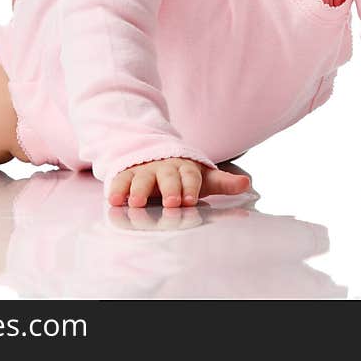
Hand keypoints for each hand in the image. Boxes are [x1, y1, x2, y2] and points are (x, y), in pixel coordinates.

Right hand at [108, 157, 251, 207]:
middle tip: (171, 203)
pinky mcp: (127, 174)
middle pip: (167, 176)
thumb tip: (246, 183)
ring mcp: (145, 170)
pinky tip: (114, 200)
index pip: (190, 176)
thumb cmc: (183, 177)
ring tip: (137, 203)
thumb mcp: (203, 179)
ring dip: (139, 190)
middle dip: (170, 189)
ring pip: (142, 178)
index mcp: (185, 168)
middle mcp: (165, 168)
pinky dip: (117, 189)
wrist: (155, 156)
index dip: (190, 187)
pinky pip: (120, 180)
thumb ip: (223, 183)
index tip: (190, 201)